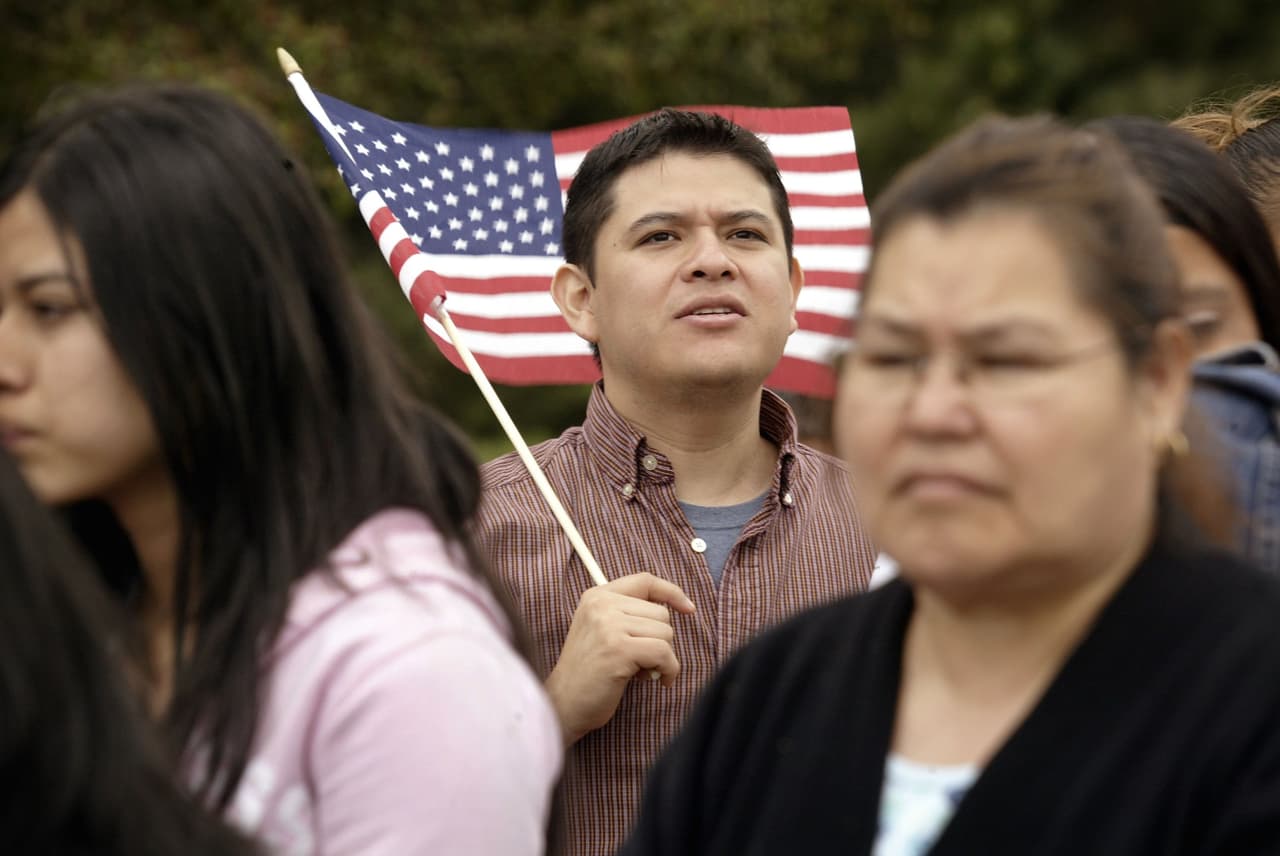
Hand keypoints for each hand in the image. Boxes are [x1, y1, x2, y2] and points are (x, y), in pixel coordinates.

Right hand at [545, 572, 695, 745]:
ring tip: (640, 670)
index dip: (671, 592)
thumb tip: (676, 606)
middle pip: (661, 613)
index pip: (645, 581)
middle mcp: (601, 605)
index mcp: (597, 596)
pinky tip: (655, 680)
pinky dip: (668, 670)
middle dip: (660, 640)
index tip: (688, 608)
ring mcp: (609, 625)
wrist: (564, 704)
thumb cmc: (590, 672)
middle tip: (640, 660)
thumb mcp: (603, 631)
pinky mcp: (619, 649)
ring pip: (666, 633)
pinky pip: (664, 653)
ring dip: (662, 657)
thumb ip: (629, 614)